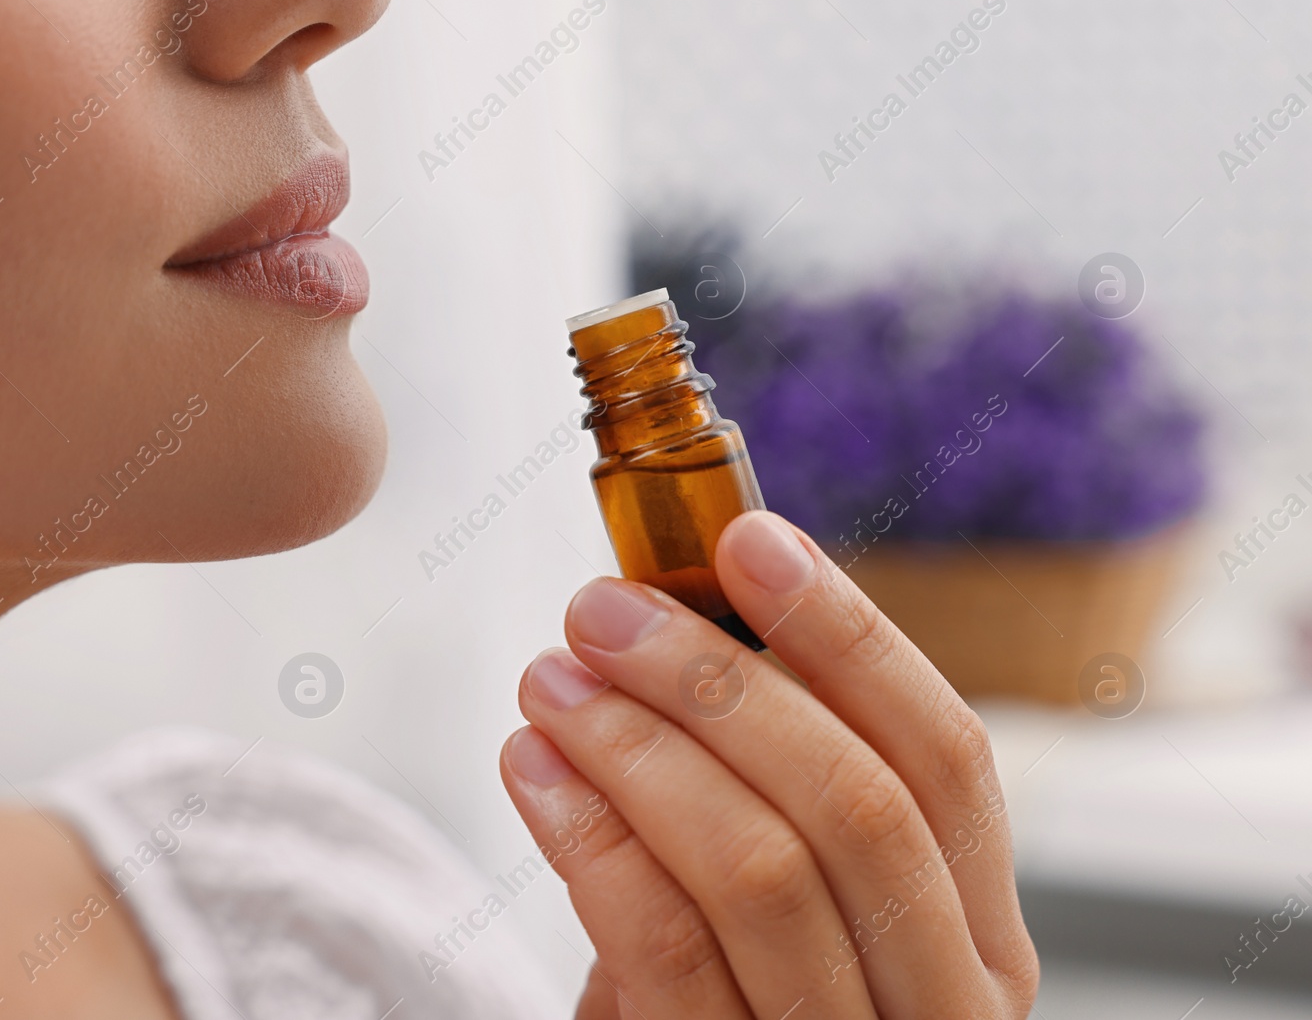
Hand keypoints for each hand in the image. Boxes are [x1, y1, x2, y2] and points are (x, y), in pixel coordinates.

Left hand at [500, 510, 1038, 1017]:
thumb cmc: (733, 1015)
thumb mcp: (787, 918)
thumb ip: (771, 798)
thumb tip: (684, 628)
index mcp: (978, 942)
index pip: (948, 761)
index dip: (852, 636)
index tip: (749, 540)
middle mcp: (945, 1009)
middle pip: (854, 801)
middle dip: (717, 681)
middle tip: (603, 611)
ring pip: (759, 866)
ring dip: (638, 744)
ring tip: (552, 680)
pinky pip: (662, 946)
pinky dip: (590, 833)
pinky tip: (534, 769)